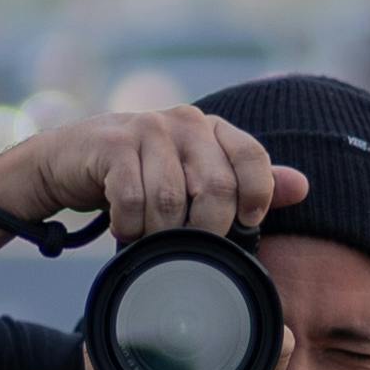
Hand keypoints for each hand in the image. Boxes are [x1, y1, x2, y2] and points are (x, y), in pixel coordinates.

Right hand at [0, 104, 304, 250]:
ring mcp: (146, 129)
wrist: (66, 161)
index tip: (245, 226)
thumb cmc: (137, 175)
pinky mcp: (112, 145)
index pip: (253, 157)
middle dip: (205, 229)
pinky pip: (133, 200)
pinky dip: (131, 227)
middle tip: (189, 249)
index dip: (258, 196)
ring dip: (162, 233)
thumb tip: (303, 186)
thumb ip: (245, 182)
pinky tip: (125, 231)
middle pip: (215, 186)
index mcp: (211, 127)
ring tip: (152, 241)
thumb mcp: (192, 176)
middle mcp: (183, 121)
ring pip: (172, 199)